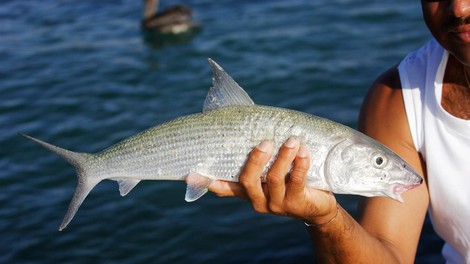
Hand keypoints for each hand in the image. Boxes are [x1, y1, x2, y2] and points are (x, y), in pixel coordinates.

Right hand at [209, 138, 337, 224]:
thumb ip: (258, 161)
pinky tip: (303, 151)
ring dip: (283, 157)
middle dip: (255, 159)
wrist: (318, 208)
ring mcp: (277, 204)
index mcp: (249, 192)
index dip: (208, 181)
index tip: (191, 173)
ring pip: (275, 178)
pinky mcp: (297, 203)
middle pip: (248, 181)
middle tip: (265, 141)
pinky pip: (297, 181)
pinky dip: (300, 163)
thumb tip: (244, 130)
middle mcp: (259, 199)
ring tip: (292, 140)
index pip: (225, 187)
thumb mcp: (272, 174)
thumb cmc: (291, 182)